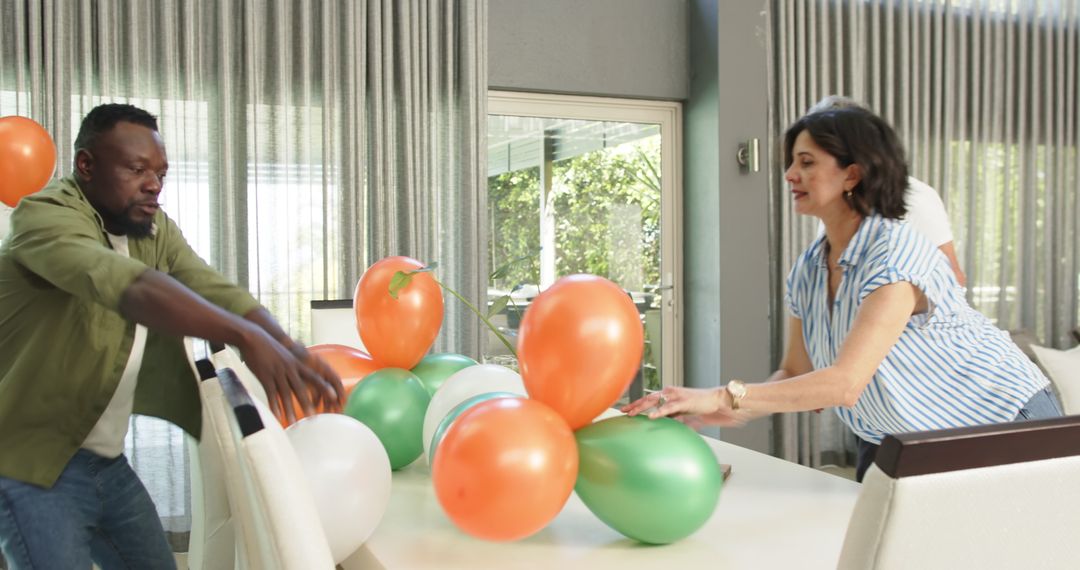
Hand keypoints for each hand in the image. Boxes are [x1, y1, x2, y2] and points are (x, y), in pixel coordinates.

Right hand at [236, 326, 344, 422]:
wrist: (255, 338)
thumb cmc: (272, 348)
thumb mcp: (287, 356)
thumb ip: (295, 367)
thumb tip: (302, 376)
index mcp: (297, 364)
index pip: (314, 377)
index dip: (324, 387)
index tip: (334, 396)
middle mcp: (290, 369)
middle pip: (300, 388)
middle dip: (306, 404)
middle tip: (313, 417)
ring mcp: (277, 372)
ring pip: (285, 394)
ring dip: (289, 409)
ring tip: (292, 421)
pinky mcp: (265, 376)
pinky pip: (270, 393)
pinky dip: (274, 405)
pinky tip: (276, 416)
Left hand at [620, 386, 745, 426]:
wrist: (716, 399)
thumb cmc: (699, 406)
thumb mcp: (683, 412)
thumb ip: (673, 417)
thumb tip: (666, 425)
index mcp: (668, 394)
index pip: (648, 398)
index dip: (636, 403)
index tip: (624, 409)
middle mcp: (669, 392)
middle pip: (647, 398)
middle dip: (634, 404)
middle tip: (621, 411)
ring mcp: (675, 395)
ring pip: (654, 400)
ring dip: (641, 407)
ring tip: (630, 414)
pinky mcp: (683, 401)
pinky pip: (668, 407)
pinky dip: (658, 412)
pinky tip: (650, 417)